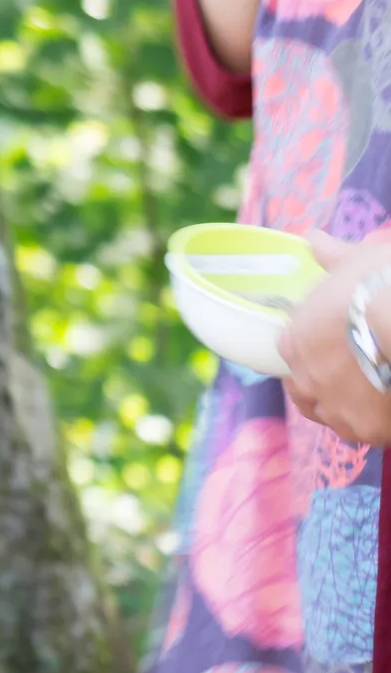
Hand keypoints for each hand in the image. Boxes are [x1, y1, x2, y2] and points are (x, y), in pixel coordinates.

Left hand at [277, 231, 390, 442]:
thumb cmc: (383, 283)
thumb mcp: (359, 260)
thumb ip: (334, 255)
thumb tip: (314, 238)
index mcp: (294, 341)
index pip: (293, 351)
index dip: (315, 347)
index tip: (335, 341)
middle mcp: (306, 380)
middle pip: (308, 390)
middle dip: (328, 383)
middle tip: (358, 373)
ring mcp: (337, 409)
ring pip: (336, 417)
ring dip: (350, 408)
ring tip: (375, 396)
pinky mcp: (370, 431)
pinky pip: (370, 434)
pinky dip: (381, 424)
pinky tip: (390, 411)